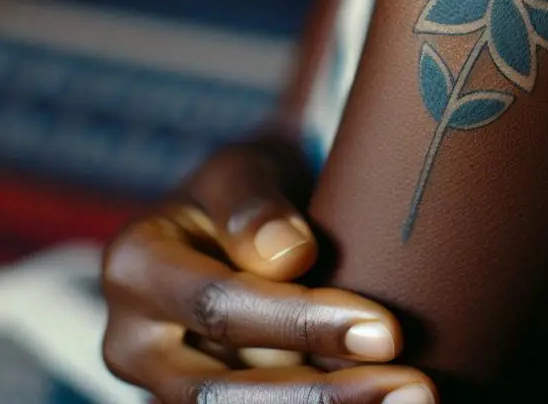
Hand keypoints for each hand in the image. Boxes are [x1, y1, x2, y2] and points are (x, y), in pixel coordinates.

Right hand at [102, 140, 433, 403]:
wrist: (236, 216)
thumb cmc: (245, 186)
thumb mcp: (244, 168)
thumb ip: (254, 201)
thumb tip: (289, 255)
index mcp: (136, 266)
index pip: (221, 306)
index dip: (304, 324)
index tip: (387, 330)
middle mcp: (132, 339)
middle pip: (219, 392)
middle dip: (322, 397)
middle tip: (415, 387)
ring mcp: (163, 383)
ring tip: (409, 401)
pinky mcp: (204, 403)